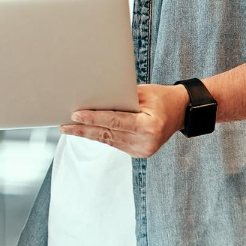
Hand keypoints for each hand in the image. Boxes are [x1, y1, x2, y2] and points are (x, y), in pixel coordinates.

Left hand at [61, 83, 189, 157]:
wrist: (181, 111)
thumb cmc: (162, 97)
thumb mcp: (143, 93)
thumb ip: (121, 98)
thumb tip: (94, 100)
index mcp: (149, 127)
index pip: (115, 122)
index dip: (93, 118)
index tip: (75, 115)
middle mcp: (146, 142)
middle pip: (108, 134)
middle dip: (84, 130)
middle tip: (64, 126)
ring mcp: (143, 150)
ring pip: (109, 141)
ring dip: (88, 134)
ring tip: (69, 128)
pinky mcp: (139, 153)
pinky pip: (115, 143)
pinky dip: (100, 136)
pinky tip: (86, 131)